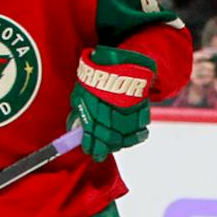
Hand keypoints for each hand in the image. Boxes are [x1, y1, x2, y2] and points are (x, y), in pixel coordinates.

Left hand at [70, 44, 158, 161]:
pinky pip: (141, 130)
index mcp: (93, 114)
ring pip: (125, 139)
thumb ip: (78, 111)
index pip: (91, 138)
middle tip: (100, 153)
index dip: (90, 147)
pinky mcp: (141, 112)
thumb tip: (74, 128)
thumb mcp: (80, 94)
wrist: (119, 63)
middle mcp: (110, 117)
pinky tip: (130, 137)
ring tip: (115, 145)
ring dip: (119, 145)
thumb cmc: (97, 77)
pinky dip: (136, 136)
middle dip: (103, 149)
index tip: (89, 151)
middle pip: (108, 141)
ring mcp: (127, 116)